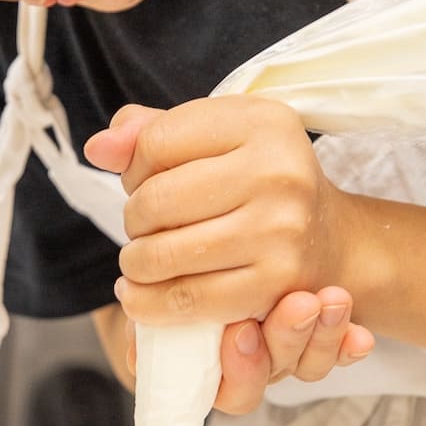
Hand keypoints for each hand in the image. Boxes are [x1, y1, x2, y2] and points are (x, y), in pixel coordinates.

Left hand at [85, 99, 363, 326]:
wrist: (327, 238)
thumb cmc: (257, 181)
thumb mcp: (215, 137)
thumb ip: (150, 132)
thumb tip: (98, 148)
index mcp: (262, 121)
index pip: (154, 143)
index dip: (134, 168)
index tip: (148, 181)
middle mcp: (277, 172)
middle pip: (153, 201)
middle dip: (134, 220)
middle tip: (146, 228)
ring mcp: (280, 231)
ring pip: (161, 254)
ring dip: (136, 263)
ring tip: (142, 261)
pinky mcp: (275, 284)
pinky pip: (186, 300)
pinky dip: (148, 304)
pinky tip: (141, 295)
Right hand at [116, 288, 375, 416]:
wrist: (234, 248)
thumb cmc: (184, 272)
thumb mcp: (156, 290)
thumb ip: (146, 302)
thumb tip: (130, 300)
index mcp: (214, 369)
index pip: (230, 390)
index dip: (238, 369)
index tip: (240, 330)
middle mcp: (255, 366)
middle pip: (276, 372)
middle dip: (287, 341)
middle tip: (297, 306)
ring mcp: (289, 350)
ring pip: (310, 362)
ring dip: (323, 336)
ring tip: (332, 300)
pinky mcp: (322, 333)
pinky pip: (339, 349)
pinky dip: (349, 343)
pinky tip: (360, 335)